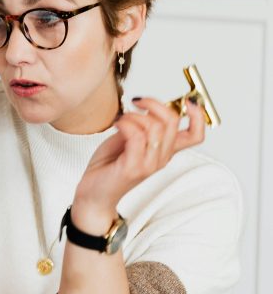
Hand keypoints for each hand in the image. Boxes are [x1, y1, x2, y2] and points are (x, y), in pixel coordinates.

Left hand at [72, 97, 205, 228]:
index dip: (198, 115)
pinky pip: (136, 135)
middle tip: (137, 102)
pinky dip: (125, 123)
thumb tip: (146, 106)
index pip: (195, 135)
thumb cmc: (110, 166)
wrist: (94, 194)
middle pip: (172, 122)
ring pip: (154, 126)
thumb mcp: (129, 139)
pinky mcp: (133, 168)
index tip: (188, 100)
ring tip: (122, 119)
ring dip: (134, 115)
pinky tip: (116, 124)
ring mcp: (149, 164)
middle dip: (154, 103)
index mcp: (165, 151)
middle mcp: (161, 158)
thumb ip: (142, 124)